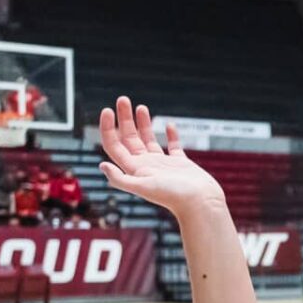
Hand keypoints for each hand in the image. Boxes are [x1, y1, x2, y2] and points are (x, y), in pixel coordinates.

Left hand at [96, 97, 223, 211]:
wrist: (201, 203)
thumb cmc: (174, 197)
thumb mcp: (144, 187)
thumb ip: (121, 178)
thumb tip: (101, 166)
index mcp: (134, 169)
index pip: (114, 145)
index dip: (107, 128)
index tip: (108, 110)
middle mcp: (146, 165)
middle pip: (129, 138)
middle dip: (124, 118)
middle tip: (123, 99)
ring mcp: (163, 164)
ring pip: (148, 139)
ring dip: (143, 123)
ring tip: (141, 106)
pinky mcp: (180, 164)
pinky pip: (173, 146)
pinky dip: (170, 134)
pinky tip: (168, 124)